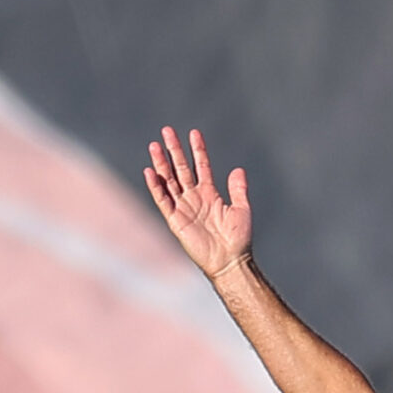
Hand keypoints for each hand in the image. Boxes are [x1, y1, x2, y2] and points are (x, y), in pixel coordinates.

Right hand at [144, 127, 250, 280]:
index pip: (201, 166)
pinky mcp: (175, 220)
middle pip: (180, 168)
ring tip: (154, 145)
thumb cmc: (238, 239)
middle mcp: (194, 198)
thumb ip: (238, 189)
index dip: (197, 150)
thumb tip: (238, 168)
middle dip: (174, 150)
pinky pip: (163, 201)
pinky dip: (156, 187)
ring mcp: (183, 208)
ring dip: (161, 164)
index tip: (194, 133)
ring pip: (169, 181)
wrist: (230, 261)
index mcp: (209, 194)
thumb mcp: (241, 209)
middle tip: (167, 130)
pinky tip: (150, 172)